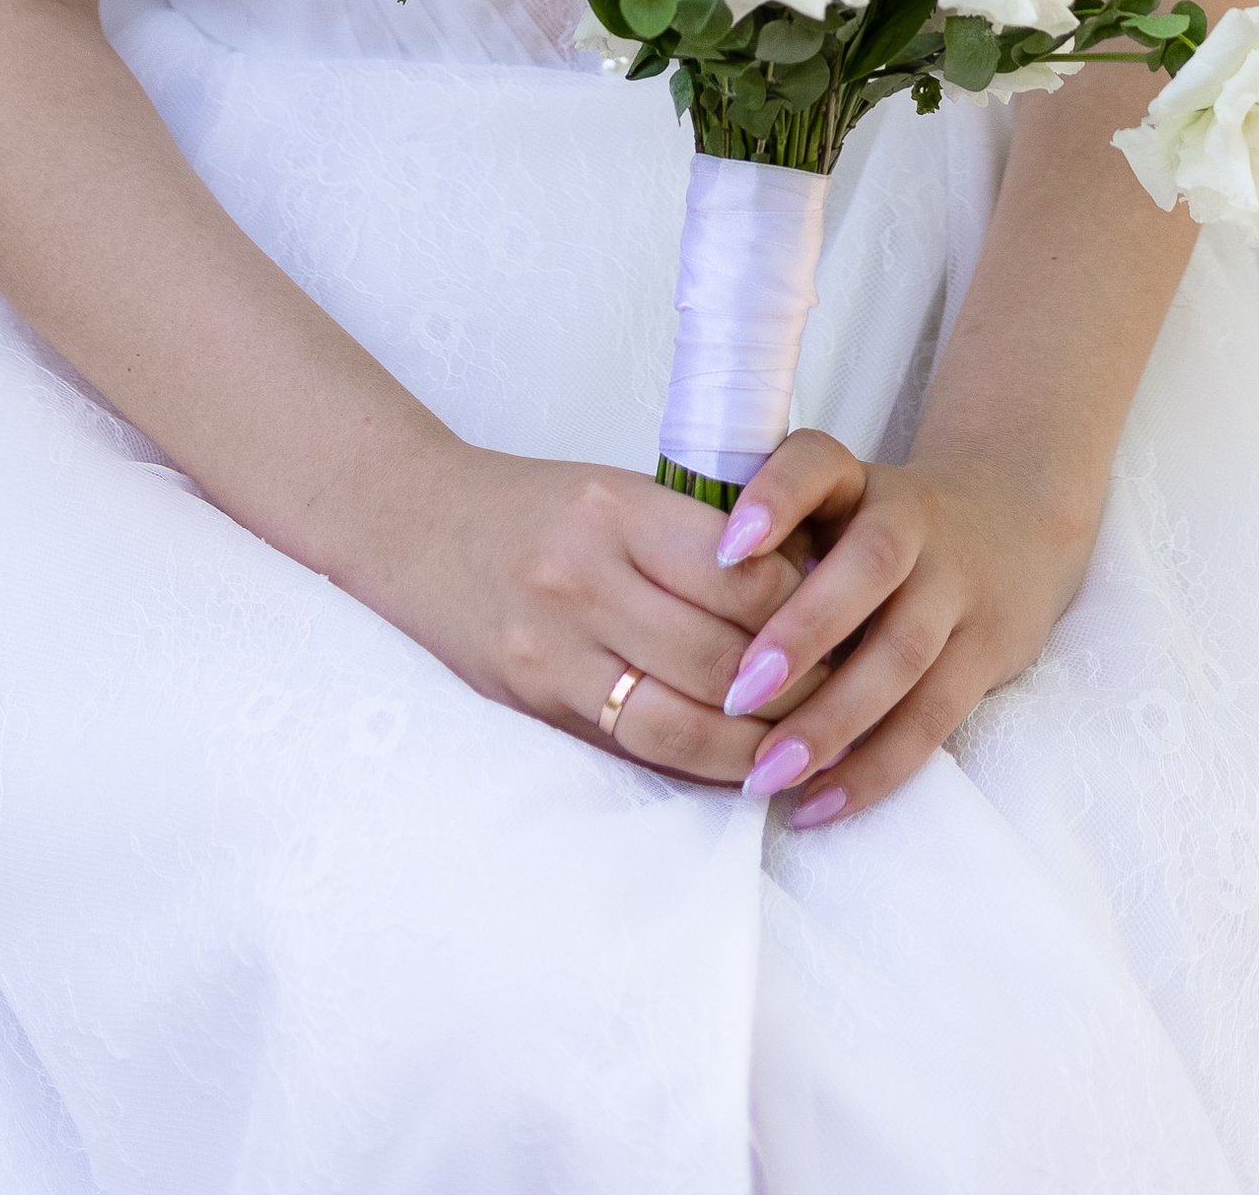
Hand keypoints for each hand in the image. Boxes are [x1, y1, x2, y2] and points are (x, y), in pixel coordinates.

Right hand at [400, 451, 818, 784]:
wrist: (415, 527)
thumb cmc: (535, 506)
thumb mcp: (617, 491)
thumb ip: (693, 538)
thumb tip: (803, 591)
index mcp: (616, 510)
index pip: (739, 573)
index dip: (804, 606)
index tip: (841, 618)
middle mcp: (583, 579)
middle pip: (720, 656)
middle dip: (795, 688)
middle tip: (844, 695)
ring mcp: (552, 650)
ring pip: (681, 722)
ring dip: (753, 746)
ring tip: (801, 746)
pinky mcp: (534, 703)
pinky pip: (633, 750)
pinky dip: (696, 766)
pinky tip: (735, 768)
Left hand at [710, 433, 1093, 827]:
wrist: (1013, 525)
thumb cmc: (880, 530)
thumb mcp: (833, 507)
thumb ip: (769, 546)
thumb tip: (670, 615)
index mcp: (859, 481)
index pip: (817, 463)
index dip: (774, 498)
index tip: (725, 548)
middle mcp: (914, 524)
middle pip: (868, 567)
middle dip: (803, 632)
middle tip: (736, 691)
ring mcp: (958, 588)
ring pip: (902, 654)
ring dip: (832, 719)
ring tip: (767, 772)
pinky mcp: (986, 653)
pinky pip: (933, 718)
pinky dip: (874, 769)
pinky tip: (817, 803)